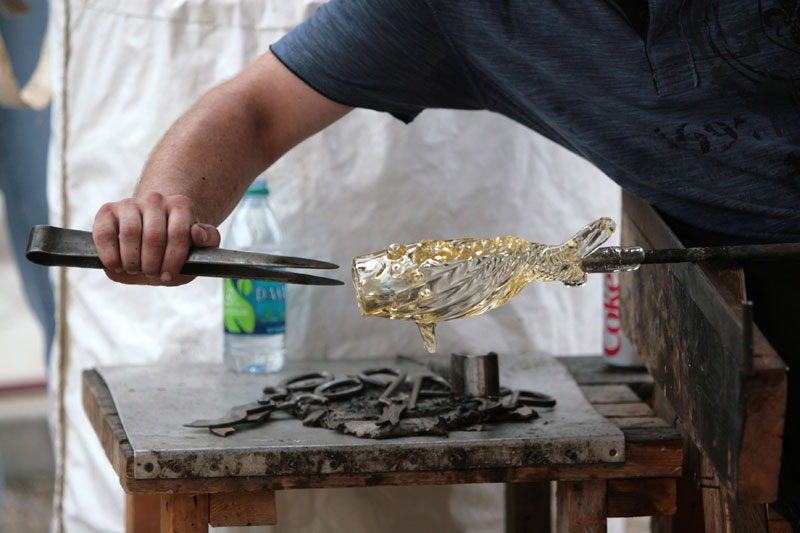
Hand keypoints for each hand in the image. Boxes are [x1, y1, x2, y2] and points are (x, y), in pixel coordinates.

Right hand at [92, 192, 220, 285]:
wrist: (151, 234)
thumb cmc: (175, 244)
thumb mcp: (198, 246)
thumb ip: (209, 241)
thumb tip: (197, 235)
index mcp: (180, 206)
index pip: (179, 234)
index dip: (173, 260)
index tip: (168, 276)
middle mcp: (155, 200)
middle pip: (154, 236)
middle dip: (152, 264)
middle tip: (152, 274)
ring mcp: (130, 203)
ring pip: (129, 234)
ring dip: (132, 261)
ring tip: (135, 270)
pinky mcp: (107, 211)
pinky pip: (105, 234)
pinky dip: (110, 256)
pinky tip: (117, 266)